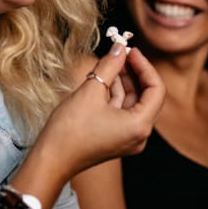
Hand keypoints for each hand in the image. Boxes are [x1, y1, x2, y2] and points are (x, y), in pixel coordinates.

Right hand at [9, 43, 164, 208]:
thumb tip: (120, 47)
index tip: (132, 51)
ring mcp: (128, 138)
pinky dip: (115, 94)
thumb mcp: (91, 91)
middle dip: (134, 72)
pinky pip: (121, 111)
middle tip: (121, 52)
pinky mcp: (115, 138)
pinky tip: (103, 78)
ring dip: (123, 81)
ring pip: (132, 102)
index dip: (145, 66)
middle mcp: (139, 135)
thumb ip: (109, 66)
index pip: (156, 89)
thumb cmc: (70, 131)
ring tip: (109, 61)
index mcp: (140, 125)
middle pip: (146, 96)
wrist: (51, 160)